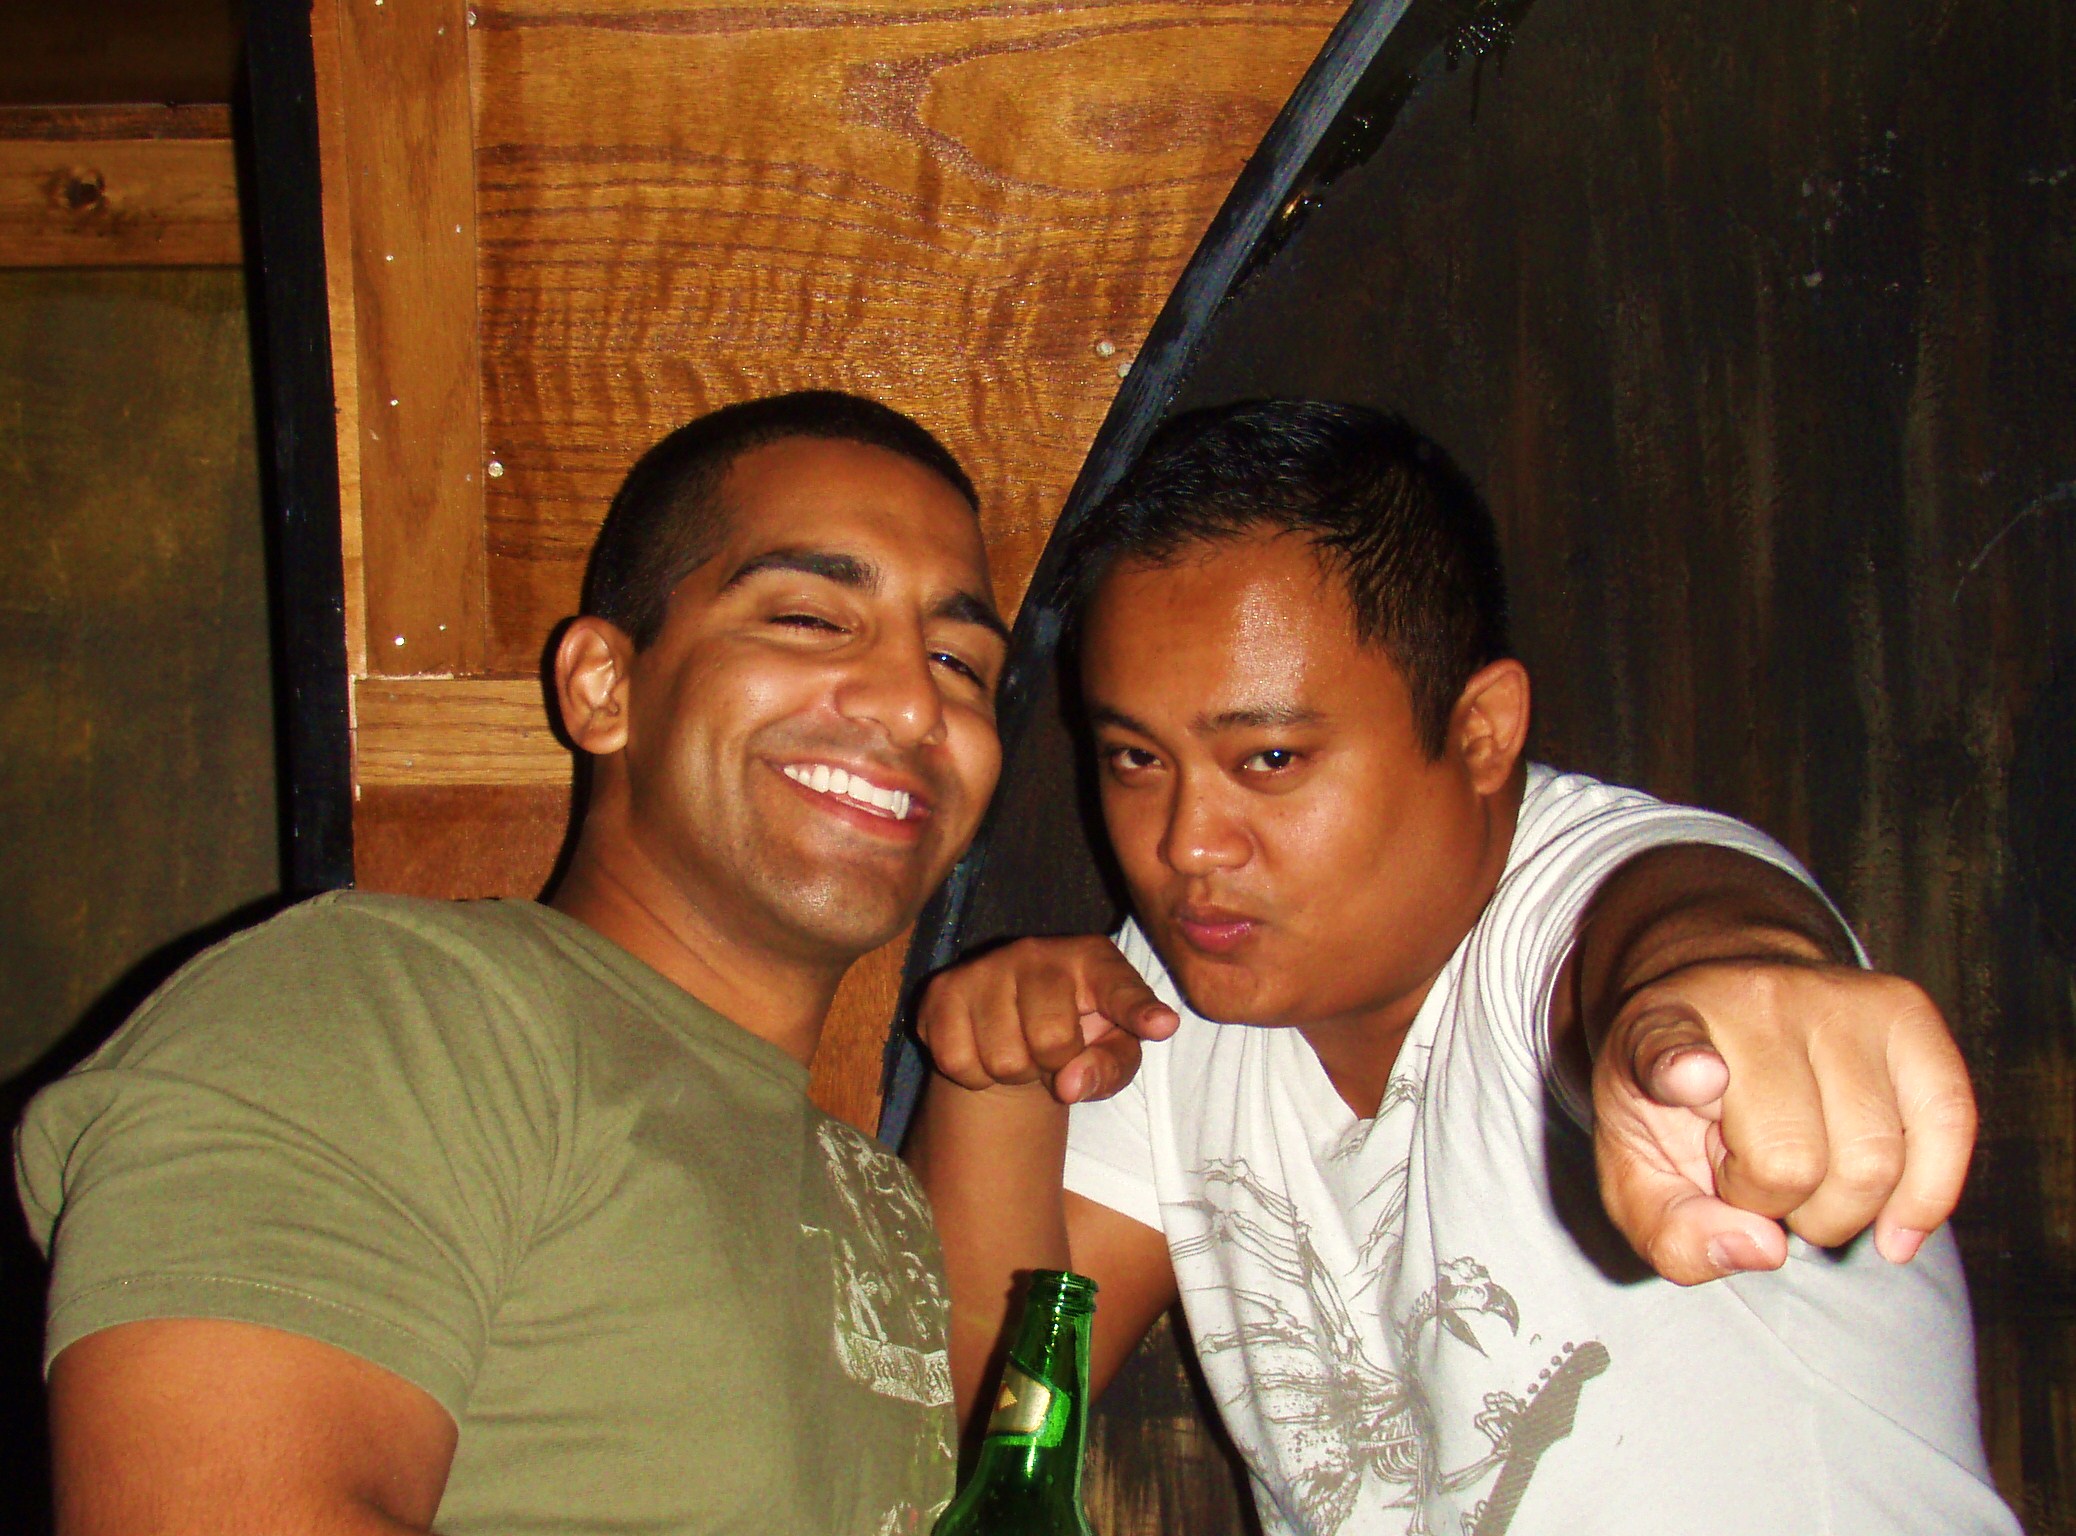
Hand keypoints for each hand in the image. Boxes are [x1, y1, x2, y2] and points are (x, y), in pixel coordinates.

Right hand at [918, 936, 1180, 1103]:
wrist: (1010, 1025)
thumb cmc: (1079, 1034)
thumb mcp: (1112, 1052)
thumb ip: (1108, 1068)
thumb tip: (1070, 1083)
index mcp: (1095, 962)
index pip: (1120, 989)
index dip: (1139, 1011)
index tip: (1161, 1026)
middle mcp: (1039, 952)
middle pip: (1051, 1041)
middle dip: (1052, 1067)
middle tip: (1050, 1057)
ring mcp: (987, 966)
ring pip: (1002, 1059)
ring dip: (1013, 1075)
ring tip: (1019, 1052)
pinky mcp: (944, 989)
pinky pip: (957, 1061)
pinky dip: (973, 1076)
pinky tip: (984, 1052)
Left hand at [1592, 959, 1977, 1283]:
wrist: (1722, 1006)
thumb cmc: (1675, 1107)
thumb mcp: (1638, 1174)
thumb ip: (1672, 1233)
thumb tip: (1763, 1249)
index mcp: (1655, 1029)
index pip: (1666, 1047)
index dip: (1676, 1065)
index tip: (1688, 1077)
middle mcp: (1748, 1000)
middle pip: (1791, 1162)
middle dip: (1774, 1205)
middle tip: (1749, 1174)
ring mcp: (1832, 996)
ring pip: (1872, 1160)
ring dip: (1840, 1206)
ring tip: (1803, 1170)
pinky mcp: (1903, 1008)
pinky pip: (1948, 1122)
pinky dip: (1926, 1197)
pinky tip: (1894, 1229)